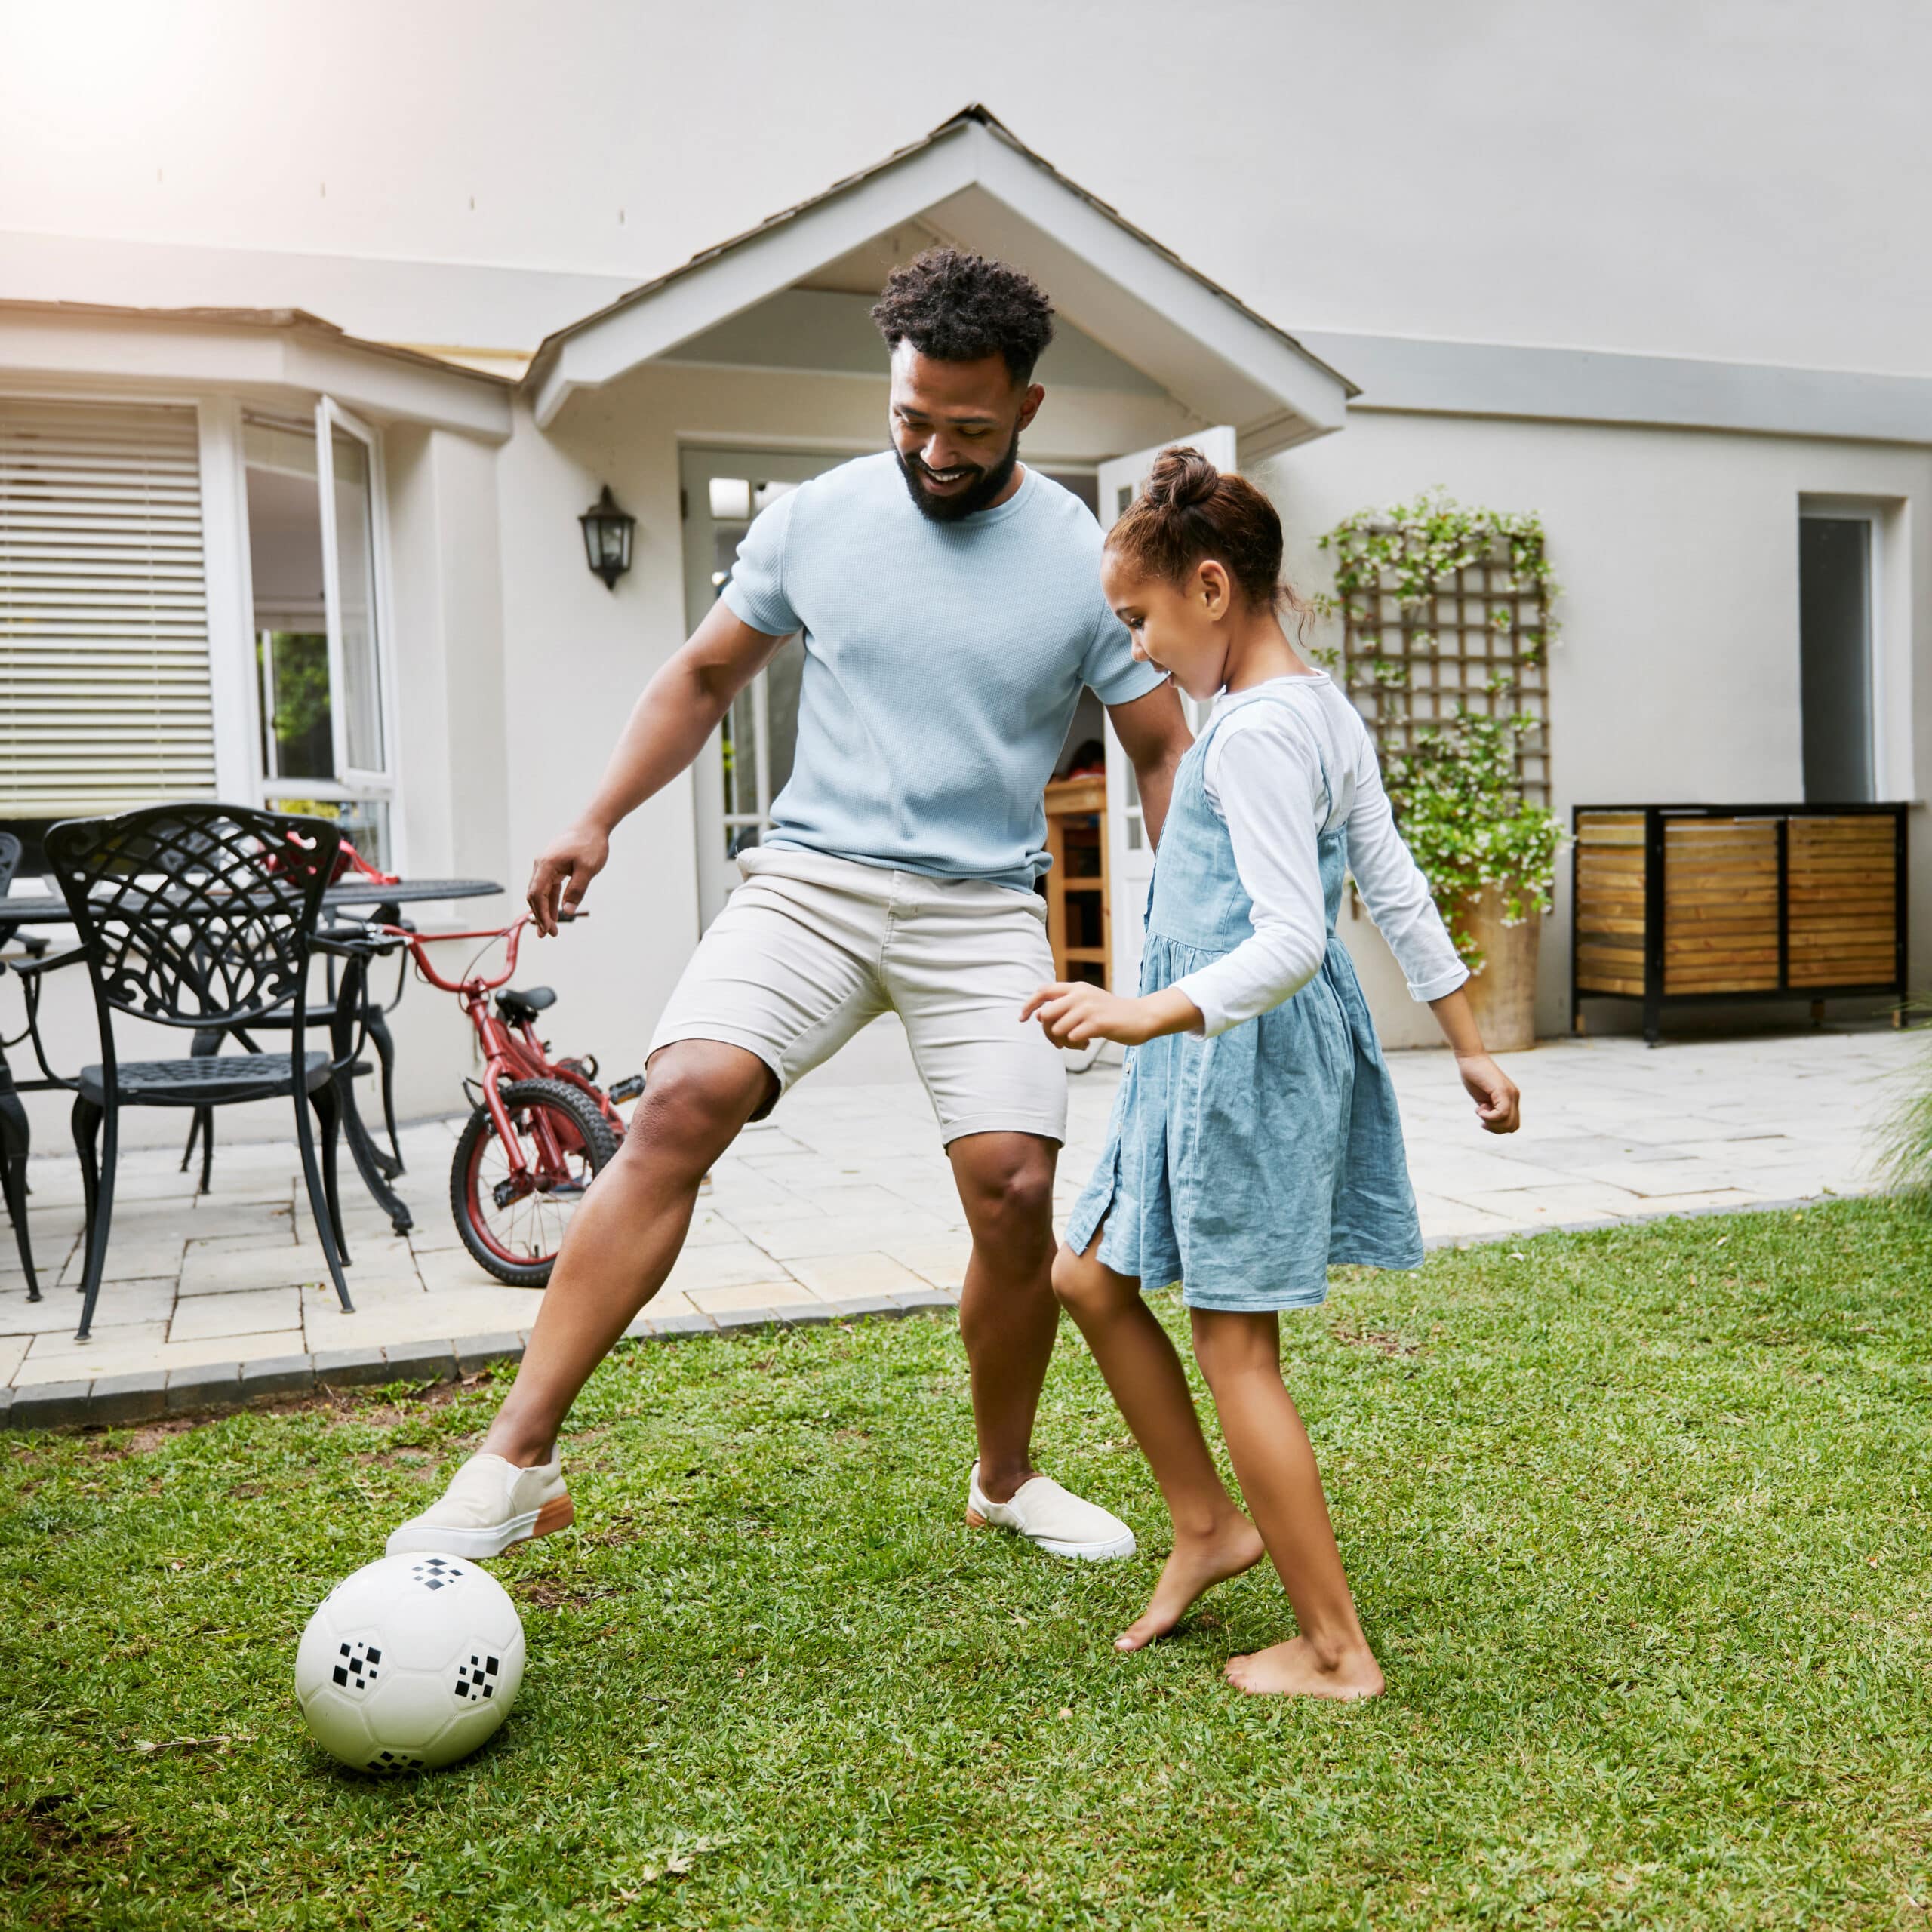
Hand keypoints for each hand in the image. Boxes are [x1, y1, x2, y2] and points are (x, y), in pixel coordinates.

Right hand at [526, 821, 609, 935]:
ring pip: (541, 892)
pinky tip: (555, 914)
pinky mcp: (553, 866)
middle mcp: (541, 865)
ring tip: (550, 930)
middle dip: (540, 916)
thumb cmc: (590, 844)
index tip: (549, 928)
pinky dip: (551, 901)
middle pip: (535, 895)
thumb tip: (567, 911)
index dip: (540, 913)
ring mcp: (546, 865)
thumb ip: (576, 890)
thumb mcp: (587, 869)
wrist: (592, 825)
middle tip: (550, 934)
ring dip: (545, 910)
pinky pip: (548, 887)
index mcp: (546, 865)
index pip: (537, 894)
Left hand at [1021, 982, 1164, 1047]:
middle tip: (1059, 1041)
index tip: (1022, 1019)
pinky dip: (1076, 1045)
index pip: (1043, 992)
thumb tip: (1038, 1016)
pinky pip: (1073, 1037)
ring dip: (1064, 1041)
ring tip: (1078, 1042)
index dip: (1028, 1005)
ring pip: (1057, 1029)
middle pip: (1046, 1014)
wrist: (1141, 1017)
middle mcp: (1080, 994)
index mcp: (1075, 987)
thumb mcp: (1087, 1001)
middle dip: (1047, 1032)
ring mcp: (1089, 1008)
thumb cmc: (1110, 1013)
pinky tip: (1087, 1044)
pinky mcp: (1098, 1023)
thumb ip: (1065, 1005)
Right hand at [1456, 1051, 1520, 1134]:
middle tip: (1482, 1118)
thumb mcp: (1484, 1097)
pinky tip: (1479, 1108)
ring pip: (1508, 1123)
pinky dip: (1489, 1117)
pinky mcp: (1503, 1091)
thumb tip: (1491, 1123)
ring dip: (1491, 1122)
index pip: (1512, 1124)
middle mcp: (1514, 1097)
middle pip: (1511, 1127)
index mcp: (1511, 1099)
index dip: (1498, 1128)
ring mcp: (1510, 1094)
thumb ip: (1490, 1109)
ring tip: (1480, 1110)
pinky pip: (1502, 1114)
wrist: (1471, 1058)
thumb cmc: (1474, 1075)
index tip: (1483, 1121)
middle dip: (1494, 1128)